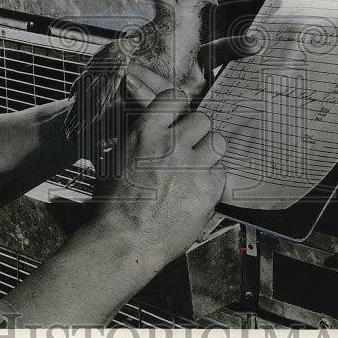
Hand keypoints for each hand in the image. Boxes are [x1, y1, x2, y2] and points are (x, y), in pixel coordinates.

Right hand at [93, 88, 226, 265]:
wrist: (126, 239)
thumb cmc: (115, 205)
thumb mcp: (116, 158)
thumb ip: (139, 138)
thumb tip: (153, 126)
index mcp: (145, 133)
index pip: (175, 98)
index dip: (179, 108)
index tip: (179, 116)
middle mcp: (171, 146)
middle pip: (202, 119)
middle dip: (196, 132)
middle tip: (189, 146)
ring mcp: (192, 167)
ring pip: (218, 142)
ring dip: (209, 151)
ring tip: (198, 165)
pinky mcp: (208, 189)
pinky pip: (222, 171)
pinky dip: (213, 178)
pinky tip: (198, 187)